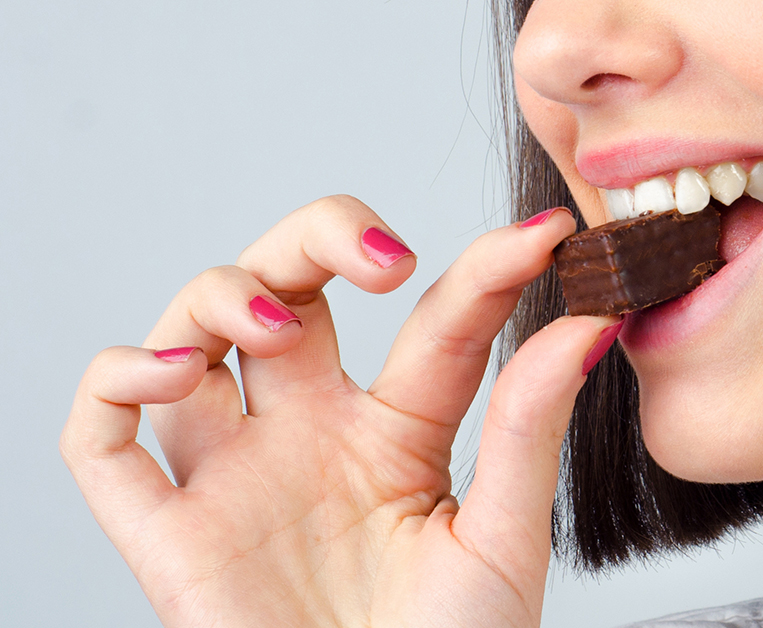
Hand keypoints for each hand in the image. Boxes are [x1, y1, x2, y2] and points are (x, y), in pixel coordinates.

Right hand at [61, 196, 617, 626]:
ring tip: (278, 325)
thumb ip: (529, 428)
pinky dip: (114, 382)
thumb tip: (589, 323)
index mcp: (398, 433)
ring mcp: (238, 476)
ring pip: (192, 333)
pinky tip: (174, 373)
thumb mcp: (504, 538)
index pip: (434, 322)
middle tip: (385, 258)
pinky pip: (101, 440)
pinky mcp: (171, 533)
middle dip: (317, 238)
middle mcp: (311, 435)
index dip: (486, 270)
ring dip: (221, 293)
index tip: (545, 237)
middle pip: (288, 285)